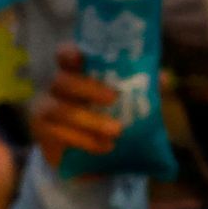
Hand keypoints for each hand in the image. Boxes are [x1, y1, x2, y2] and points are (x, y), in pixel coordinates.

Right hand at [30, 48, 131, 172]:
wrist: (91, 155)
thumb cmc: (107, 115)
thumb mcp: (127, 99)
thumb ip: (142, 86)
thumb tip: (164, 79)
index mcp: (74, 72)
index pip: (64, 54)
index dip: (69, 53)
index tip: (81, 57)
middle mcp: (55, 87)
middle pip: (62, 81)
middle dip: (88, 89)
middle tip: (114, 98)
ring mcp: (44, 110)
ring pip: (59, 111)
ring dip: (89, 121)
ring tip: (116, 131)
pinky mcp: (43, 135)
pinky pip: (58, 136)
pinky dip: (83, 141)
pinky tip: (104, 147)